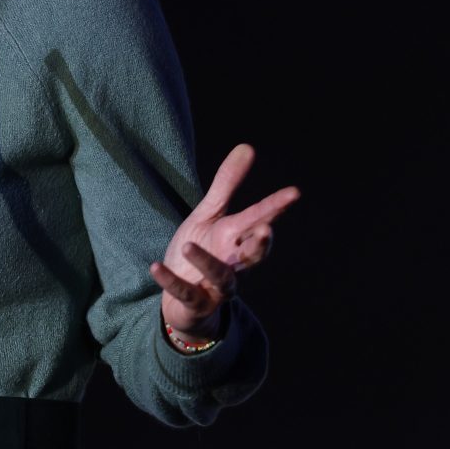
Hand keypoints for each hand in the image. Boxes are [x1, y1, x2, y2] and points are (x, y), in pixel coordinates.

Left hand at [150, 144, 298, 341]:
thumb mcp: (210, 215)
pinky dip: (170, 280)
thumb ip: (228, 184)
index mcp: (238, 238)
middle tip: (264, 230)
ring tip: (189, 246)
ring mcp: (217, 286)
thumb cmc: (202, 250)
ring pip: (221, 278)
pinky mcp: (195, 302)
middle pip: (253, 255)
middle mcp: (234, 263)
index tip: (294, 193)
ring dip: (207, 262)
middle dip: (260, 244)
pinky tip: (155, 266)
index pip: (260, 220)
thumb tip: (248, 146)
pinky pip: (184, 292)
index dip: (276, 207)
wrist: (183, 298)